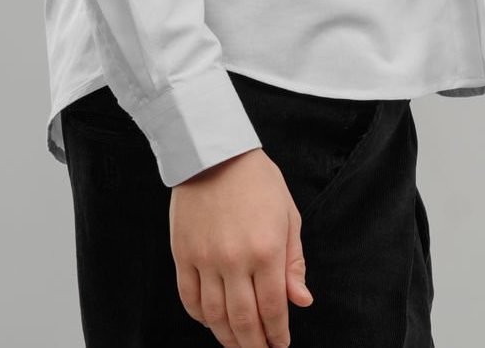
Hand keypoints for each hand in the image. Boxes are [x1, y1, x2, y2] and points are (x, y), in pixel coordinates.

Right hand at [171, 148, 309, 347]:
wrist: (215, 155)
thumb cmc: (258, 182)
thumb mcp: (289, 217)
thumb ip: (294, 263)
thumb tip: (302, 301)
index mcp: (267, 250)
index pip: (274, 307)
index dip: (277, 333)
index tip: (280, 345)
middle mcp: (235, 260)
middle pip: (243, 319)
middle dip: (254, 343)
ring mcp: (205, 259)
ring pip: (214, 315)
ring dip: (226, 336)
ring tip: (238, 344)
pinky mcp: (182, 255)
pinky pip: (189, 298)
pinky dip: (200, 316)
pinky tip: (211, 322)